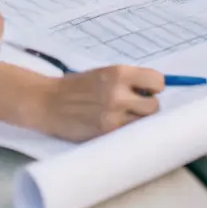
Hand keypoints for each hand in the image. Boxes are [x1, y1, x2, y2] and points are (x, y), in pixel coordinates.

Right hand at [39, 65, 163, 141]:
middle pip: (154, 106)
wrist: (48, 102)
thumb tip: (154, 89)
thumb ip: (128, 79)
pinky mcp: (106, 133)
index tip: (148, 91)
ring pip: (143, 123)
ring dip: (137, 121)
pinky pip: (128, 134)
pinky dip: (125, 132)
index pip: (157, 81)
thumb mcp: (104, 73)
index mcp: (119, 73)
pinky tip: (114, 126)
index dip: (154, 87)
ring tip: (122, 117)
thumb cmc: (77, 86)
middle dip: (147, 107)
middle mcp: (119, 93)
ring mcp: (113, 116)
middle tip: (134, 106)